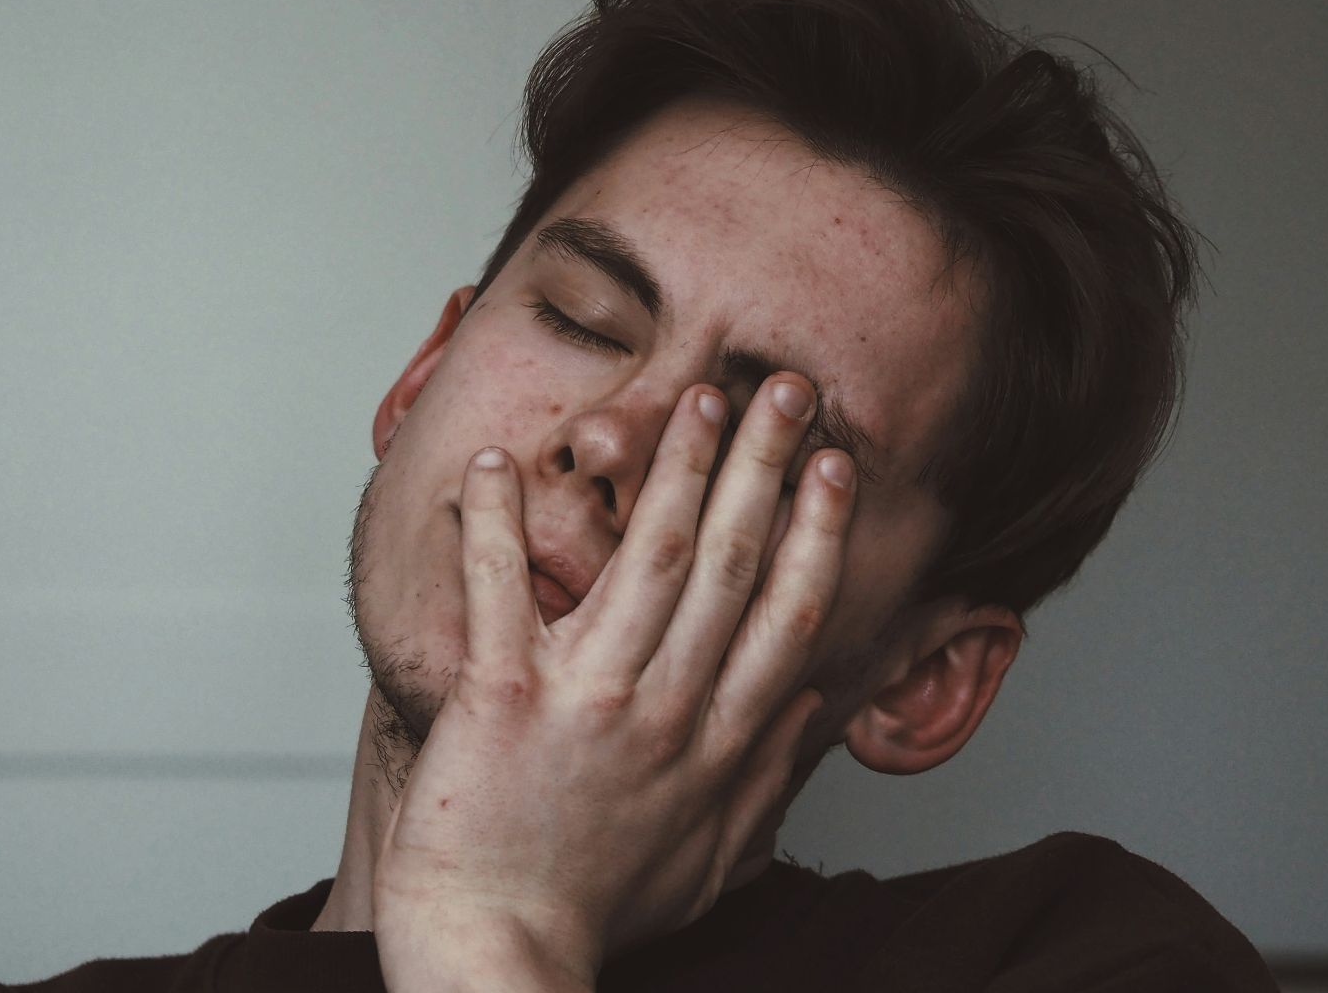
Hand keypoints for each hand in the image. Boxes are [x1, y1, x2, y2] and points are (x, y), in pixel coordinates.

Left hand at [371, 375, 857, 991]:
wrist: (498, 953)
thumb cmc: (593, 910)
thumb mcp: (710, 860)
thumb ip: (768, 779)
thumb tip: (816, 708)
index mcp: (716, 743)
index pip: (786, 614)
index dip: (816, 532)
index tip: (835, 467)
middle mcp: (665, 708)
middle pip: (732, 564)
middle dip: (764, 465)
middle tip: (785, 390)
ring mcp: (587, 699)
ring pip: (647, 558)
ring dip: (675, 469)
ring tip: (695, 398)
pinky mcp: (502, 698)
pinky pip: (500, 592)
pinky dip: (492, 525)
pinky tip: (494, 463)